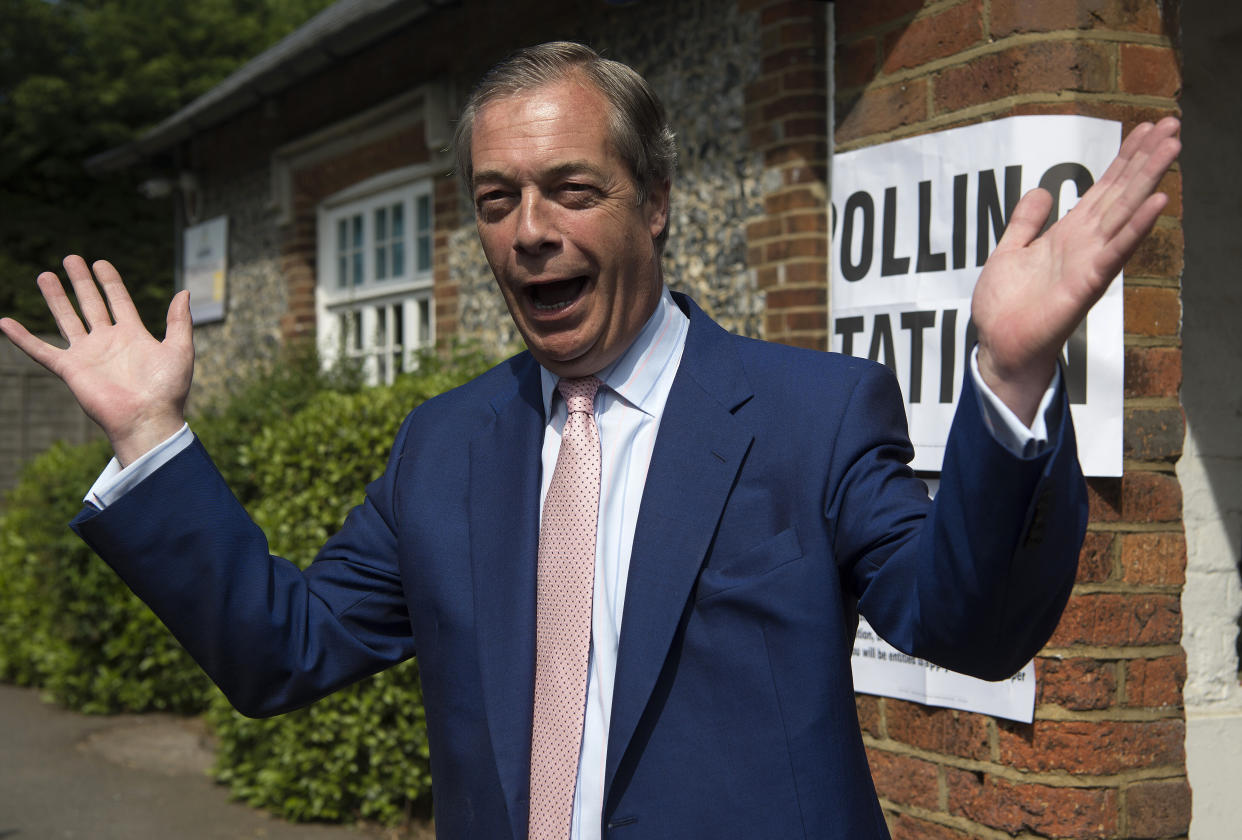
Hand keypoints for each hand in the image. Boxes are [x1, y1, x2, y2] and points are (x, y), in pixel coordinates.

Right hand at [0, 256, 193, 466]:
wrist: (148, 418)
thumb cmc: (167, 389)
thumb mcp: (180, 349)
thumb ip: (179, 321)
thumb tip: (185, 291)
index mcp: (133, 335)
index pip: (118, 300)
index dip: (109, 281)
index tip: (100, 263)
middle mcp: (108, 342)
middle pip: (91, 304)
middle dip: (81, 282)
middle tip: (71, 258)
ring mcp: (88, 355)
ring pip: (67, 319)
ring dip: (56, 298)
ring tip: (45, 275)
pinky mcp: (70, 369)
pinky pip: (41, 351)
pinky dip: (22, 338)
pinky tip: (5, 323)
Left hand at [972, 116, 1180, 424]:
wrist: (999, 346)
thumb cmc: (1006, 307)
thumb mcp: (1009, 252)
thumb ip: (1025, 222)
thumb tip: (1042, 190)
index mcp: (1068, 235)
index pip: (1103, 189)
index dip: (1123, 159)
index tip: (1146, 129)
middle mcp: (1085, 245)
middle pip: (1121, 193)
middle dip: (1145, 159)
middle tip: (1173, 124)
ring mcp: (1090, 263)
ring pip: (1125, 213)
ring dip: (1149, 180)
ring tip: (1172, 147)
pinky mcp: (1087, 285)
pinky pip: (1115, 252)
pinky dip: (1136, 227)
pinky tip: (1158, 202)